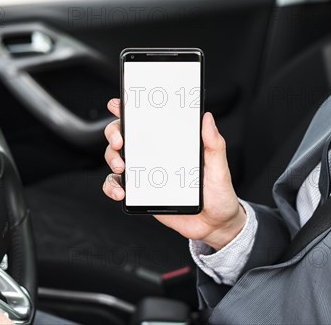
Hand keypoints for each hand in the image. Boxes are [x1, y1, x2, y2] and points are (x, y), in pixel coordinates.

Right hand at [103, 98, 245, 250]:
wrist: (214, 224)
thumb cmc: (217, 193)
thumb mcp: (218, 167)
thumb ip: (213, 143)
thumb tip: (207, 118)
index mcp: (172, 143)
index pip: (147, 121)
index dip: (129, 110)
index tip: (119, 105)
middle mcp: (154, 154)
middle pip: (124, 136)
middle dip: (114, 133)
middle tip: (120, 141)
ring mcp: (145, 173)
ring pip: (115, 158)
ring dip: (112, 159)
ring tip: (122, 168)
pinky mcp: (140, 193)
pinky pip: (117, 185)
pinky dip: (112, 186)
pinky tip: (119, 191)